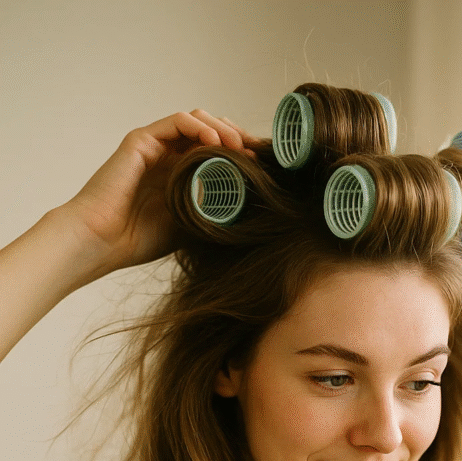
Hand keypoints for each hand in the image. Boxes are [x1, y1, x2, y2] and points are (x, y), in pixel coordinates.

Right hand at [58, 111, 260, 272]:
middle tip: (256, 153)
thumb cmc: (138, 239)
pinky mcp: (141, 140)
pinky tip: (215, 143)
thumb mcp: (189, 224)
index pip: (215, 151)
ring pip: (196, 120)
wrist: (102, 242)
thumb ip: (212, 208)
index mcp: (178, 175)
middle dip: (237, 137)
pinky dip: (200, 127)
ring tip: (240, 148)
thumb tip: (251, 204)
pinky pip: (177, 122)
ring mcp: (154, 146)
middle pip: (210, 131)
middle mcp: (167, 156)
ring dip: (223, 129)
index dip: (239, 154)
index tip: (261, 167)